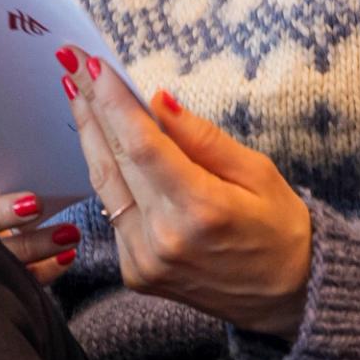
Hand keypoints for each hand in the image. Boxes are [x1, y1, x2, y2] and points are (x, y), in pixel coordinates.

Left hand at [58, 50, 312, 336]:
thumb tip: (159, 101)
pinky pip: (114, 212)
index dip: (113, 101)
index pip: (142, 144)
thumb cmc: (281, 228)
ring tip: (76, 92)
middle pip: (114, 160)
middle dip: (92, 107)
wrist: (287, 295)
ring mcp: (144, 260)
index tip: (93, 64)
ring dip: (90, 136)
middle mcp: (164, 238)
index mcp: (201, 209)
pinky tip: (104, 143)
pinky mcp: (135, 272)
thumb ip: (204, 139)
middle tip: (72, 63)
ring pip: (105, 185)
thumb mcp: (258, 172)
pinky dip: (109, 175)